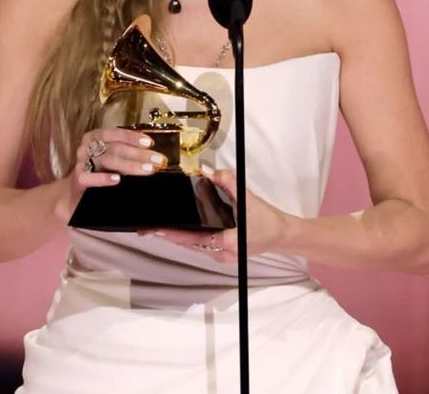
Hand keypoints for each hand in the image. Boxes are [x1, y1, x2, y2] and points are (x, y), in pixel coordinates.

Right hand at [56, 128, 166, 220]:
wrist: (75, 196)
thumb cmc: (98, 174)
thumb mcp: (112, 161)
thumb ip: (127, 154)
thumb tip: (152, 156)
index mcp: (94, 138)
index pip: (114, 133)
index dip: (132, 137)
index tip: (149, 143)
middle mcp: (86, 148)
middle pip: (115, 148)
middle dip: (139, 154)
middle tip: (157, 161)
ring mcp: (81, 164)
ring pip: (106, 160)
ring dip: (129, 165)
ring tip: (146, 170)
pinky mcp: (78, 181)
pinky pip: (89, 177)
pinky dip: (103, 178)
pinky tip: (117, 180)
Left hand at [140, 167, 292, 263]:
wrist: (282, 234)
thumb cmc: (267, 220)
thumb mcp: (247, 197)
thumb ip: (227, 182)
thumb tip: (208, 171)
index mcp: (226, 243)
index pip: (191, 238)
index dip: (171, 234)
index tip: (154, 229)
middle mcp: (221, 253)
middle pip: (187, 244)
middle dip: (168, 235)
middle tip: (147, 228)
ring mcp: (221, 256)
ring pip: (192, 246)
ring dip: (176, 237)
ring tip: (157, 228)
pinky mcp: (222, 253)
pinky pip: (200, 246)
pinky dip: (188, 237)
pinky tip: (178, 230)